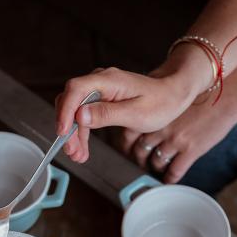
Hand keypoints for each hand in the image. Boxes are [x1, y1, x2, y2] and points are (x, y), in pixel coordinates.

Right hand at [55, 45, 212, 162]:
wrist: (174, 94)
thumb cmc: (160, 103)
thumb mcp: (135, 113)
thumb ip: (106, 114)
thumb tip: (80, 115)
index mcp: (108, 80)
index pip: (75, 91)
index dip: (65, 112)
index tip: (63, 132)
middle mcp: (99, 81)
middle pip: (70, 101)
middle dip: (67, 129)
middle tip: (72, 152)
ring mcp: (99, 89)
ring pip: (75, 110)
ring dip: (73, 134)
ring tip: (78, 156)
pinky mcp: (101, 98)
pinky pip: (84, 114)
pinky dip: (81, 131)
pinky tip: (83, 147)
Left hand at [122, 61, 236, 182]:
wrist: (228, 94)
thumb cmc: (200, 90)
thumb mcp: (170, 90)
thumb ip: (153, 101)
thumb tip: (138, 107)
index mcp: (151, 113)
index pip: (128, 135)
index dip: (126, 145)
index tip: (128, 149)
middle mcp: (159, 128)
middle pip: (139, 152)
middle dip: (139, 159)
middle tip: (141, 162)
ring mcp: (174, 141)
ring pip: (155, 163)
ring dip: (154, 168)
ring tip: (156, 168)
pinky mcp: (191, 151)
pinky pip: (174, 172)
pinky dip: (169, 178)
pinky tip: (169, 179)